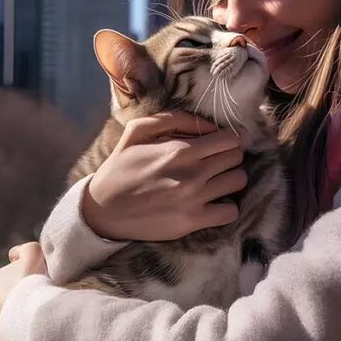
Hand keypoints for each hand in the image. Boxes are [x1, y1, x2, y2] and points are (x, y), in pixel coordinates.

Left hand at [0, 242, 46, 340]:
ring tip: (33, 320)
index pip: (10, 274)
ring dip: (13, 319)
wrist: (33, 318)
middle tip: (38, 301)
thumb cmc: (35, 283)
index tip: (39, 281)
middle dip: (17, 299)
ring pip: (3, 319)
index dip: (26, 277)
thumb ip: (24, 249)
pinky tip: (26, 336)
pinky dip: (12, 338)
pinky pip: (4, 339)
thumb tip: (14, 254)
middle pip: (5, 297)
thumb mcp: (33, 252)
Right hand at [82, 110, 246, 241]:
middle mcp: (191, 174)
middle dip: (229, 156)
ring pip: (238, 181)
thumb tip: (209, 125)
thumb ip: (174, 119)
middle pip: (237, 158)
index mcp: (179, 150)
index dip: (227, 139)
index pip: (229, 139)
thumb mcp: (138, 131)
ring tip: (215, 180)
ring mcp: (194, 200)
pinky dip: (226, 206)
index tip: (218, 144)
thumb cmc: (121, 167)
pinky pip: (231, 212)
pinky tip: (212, 202)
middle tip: (215, 161)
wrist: (103, 210)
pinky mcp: (193, 222)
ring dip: (229, 178)